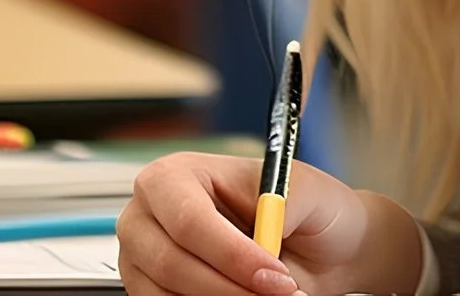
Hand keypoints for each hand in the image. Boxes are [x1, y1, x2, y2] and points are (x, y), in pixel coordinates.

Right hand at [119, 151, 425, 295]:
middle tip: (277, 293)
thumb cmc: (305, 210)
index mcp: (178, 175)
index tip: (274, 275)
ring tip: (266, 295)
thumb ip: (287, 202)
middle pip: (171, 264)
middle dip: (230, 286)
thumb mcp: (310, 191)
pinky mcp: (148, 291)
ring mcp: (141, 258)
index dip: (231, 254)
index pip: (189, 220)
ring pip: (171, 294)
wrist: (317, 246)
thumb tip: (268, 231)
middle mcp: (149, 216)